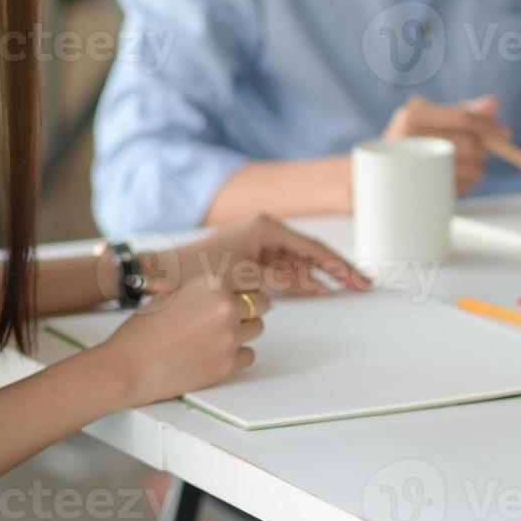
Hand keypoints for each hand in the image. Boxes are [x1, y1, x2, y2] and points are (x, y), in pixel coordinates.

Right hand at [99, 283, 269, 406]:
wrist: (127, 366)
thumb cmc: (144, 329)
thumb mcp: (173, 294)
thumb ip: (205, 290)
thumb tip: (232, 289)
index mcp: (212, 284)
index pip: (252, 277)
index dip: (248, 286)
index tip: (246, 293)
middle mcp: (226, 307)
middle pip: (261, 303)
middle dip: (250, 307)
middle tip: (231, 316)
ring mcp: (229, 337)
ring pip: (257, 328)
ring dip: (243, 331)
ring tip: (214, 336)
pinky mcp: (228, 364)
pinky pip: (249, 355)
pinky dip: (236, 355)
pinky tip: (213, 354)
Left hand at [142, 214, 371, 297]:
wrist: (158, 274)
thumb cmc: (197, 269)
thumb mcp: (243, 276)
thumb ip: (281, 280)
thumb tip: (315, 285)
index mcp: (265, 227)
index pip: (313, 248)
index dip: (340, 266)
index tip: (361, 281)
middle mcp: (264, 233)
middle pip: (310, 254)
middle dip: (335, 270)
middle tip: (362, 286)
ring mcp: (257, 247)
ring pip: (297, 265)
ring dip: (317, 278)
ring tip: (342, 291)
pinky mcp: (249, 262)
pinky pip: (282, 273)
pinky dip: (297, 283)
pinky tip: (312, 292)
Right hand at [385, 95, 506, 194]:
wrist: (371, 176)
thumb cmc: (408, 144)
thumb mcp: (431, 121)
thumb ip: (463, 111)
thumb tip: (494, 103)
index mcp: (414, 116)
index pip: (463, 119)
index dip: (489, 126)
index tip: (506, 134)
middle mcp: (411, 138)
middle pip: (469, 145)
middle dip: (485, 151)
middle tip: (485, 154)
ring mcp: (415, 166)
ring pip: (470, 168)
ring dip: (479, 170)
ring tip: (469, 167)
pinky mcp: (423, 189)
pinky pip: (462, 186)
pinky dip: (467, 184)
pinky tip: (455, 179)